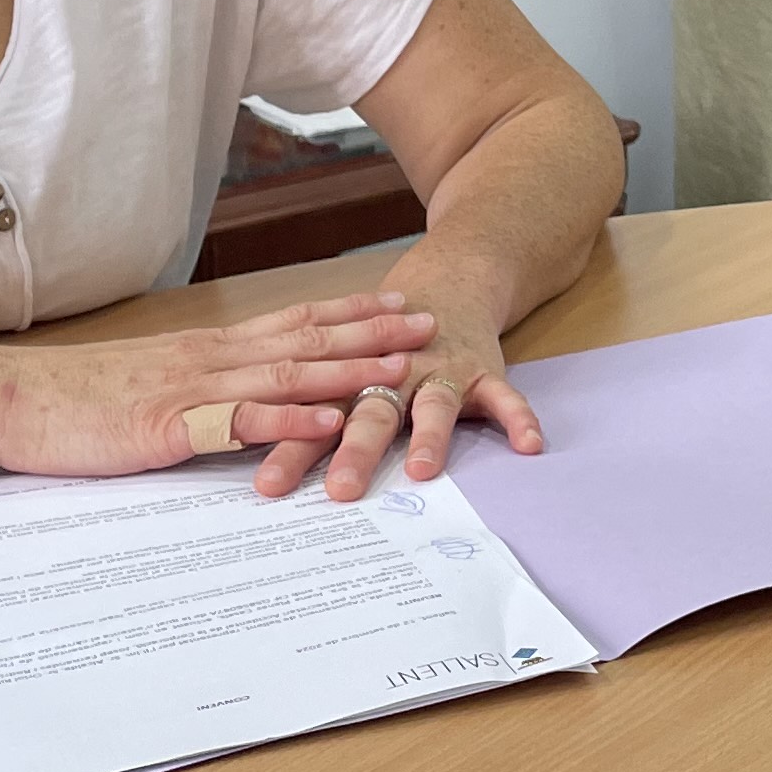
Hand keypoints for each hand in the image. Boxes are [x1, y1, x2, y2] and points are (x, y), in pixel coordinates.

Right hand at [0, 291, 435, 480]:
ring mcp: (191, 390)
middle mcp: (209, 359)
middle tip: (431, 321)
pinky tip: (325, 421)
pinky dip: (286, 422)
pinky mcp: (168, 426)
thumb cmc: (72, 400)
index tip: (397, 301)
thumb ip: (196, 389)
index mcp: (205, 349)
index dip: (349, 311)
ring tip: (403, 368)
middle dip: (373, 333)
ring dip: (349, 371)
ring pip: (285, 375)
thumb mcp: (147, 387)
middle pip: (305, 340)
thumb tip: (235, 399)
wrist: (7, 400)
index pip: (292, 320)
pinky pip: (237, 422)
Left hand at [257, 293, 542, 502]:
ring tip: (424, 469)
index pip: (312, 415)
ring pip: (433, 404)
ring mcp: (442, 370)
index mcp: (348, 377)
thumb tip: (242, 452)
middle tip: (341, 492)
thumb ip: (302, 409)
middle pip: (371, 413)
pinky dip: (518, 418)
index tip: (268, 486)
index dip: (290, 447)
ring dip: (430, 434)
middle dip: (356, 450)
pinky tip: (529, 445)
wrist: (448, 279)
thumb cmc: (379, 337)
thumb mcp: (336, 364)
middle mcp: (394, 374)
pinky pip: (505, 397)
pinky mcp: (483, 369)